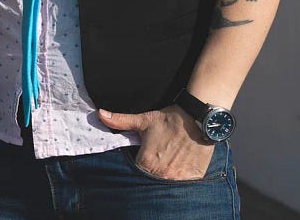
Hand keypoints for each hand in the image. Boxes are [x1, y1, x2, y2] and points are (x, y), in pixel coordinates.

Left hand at [98, 106, 213, 180]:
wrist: (199, 119)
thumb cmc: (170, 120)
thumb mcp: (144, 120)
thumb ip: (121, 121)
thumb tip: (100, 114)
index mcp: (147, 162)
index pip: (135, 173)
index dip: (136, 166)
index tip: (141, 159)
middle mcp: (163, 174)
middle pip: (150, 180)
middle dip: (150, 172)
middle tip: (157, 159)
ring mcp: (179, 178)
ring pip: (167, 183)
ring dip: (165, 176)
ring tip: (168, 162)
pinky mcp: (194, 178)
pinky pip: (184, 184)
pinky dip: (180, 177)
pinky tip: (180, 165)